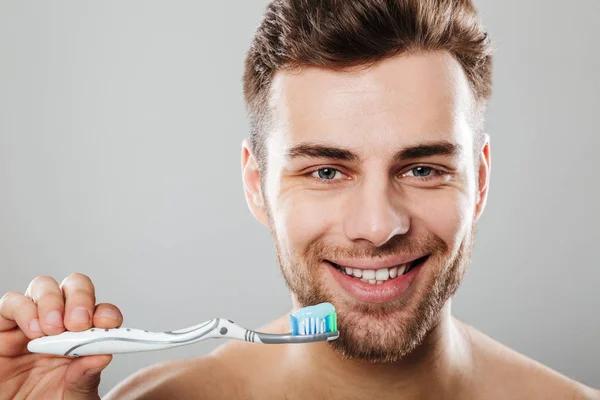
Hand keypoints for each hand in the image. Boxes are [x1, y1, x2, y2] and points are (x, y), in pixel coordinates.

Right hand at [0, 273, 122, 399]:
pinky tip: (33, 332)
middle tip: (78, 323)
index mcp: (84, 336)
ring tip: (53, 330)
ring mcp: (31, 322)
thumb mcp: (74, 396)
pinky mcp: (3, 328)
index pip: (101, 311)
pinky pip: (11, 303)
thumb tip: (102, 356)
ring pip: (44, 286)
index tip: (109, 323)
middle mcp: (60, 322)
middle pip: (74, 286)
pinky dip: (24, 310)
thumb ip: (86, 377)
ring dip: (52, 302)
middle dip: (80, 298)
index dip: (106, 312)